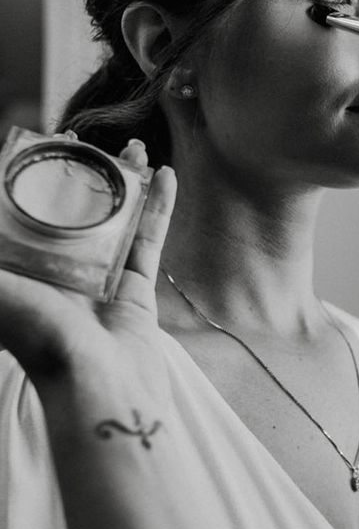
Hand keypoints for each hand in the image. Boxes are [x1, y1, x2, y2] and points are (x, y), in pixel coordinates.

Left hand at [0, 136, 176, 399]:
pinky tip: (166, 176)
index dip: (35, 172)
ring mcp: (101, 276)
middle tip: (92, 141)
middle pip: (73, 208)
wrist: (99, 387)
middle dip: (84, 172)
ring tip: (137, 148)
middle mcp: (59, 269)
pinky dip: (159, 207)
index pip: (25, 209)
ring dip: (128, 182)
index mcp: (23, 267)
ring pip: (116, 217)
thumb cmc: (40, 339)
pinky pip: (149, 238)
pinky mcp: (137, 286)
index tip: (48, 142)